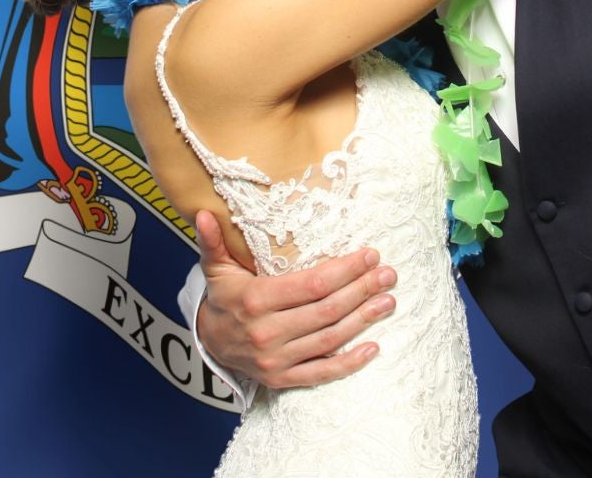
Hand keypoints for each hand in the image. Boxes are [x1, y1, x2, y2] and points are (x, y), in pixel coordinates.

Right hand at [192, 209, 396, 389]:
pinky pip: (322, 373)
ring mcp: (276, 359)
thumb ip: (213, 241)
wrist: (209, 343)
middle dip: (362, 290)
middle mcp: (268, 332)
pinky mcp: (283, 379)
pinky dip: (349, 363)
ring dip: (363, 320)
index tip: (369, 255)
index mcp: (256, 300)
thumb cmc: (223, 299)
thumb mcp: (216, 268)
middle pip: (327, 309)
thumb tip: (203, 212)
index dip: (345, 270)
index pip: (311, 284)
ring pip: (329, 339)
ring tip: (388, 301)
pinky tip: (373, 347)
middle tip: (388, 274)